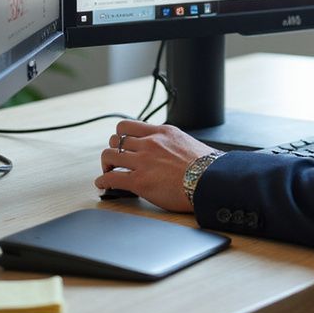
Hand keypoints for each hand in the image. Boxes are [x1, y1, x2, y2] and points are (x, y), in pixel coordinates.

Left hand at [96, 120, 214, 212]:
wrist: (210, 180)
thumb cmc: (206, 166)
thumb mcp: (187, 142)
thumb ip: (172, 143)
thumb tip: (171, 150)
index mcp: (162, 132)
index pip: (129, 126)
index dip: (121, 136)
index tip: (122, 144)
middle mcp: (150, 143)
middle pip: (116, 139)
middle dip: (113, 149)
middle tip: (115, 160)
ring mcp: (143, 161)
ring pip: (109, 155)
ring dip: (106, 164)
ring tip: (107, 172)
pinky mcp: (139, 181)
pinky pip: (111, 178)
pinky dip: (102, 182)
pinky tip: (103, 186)